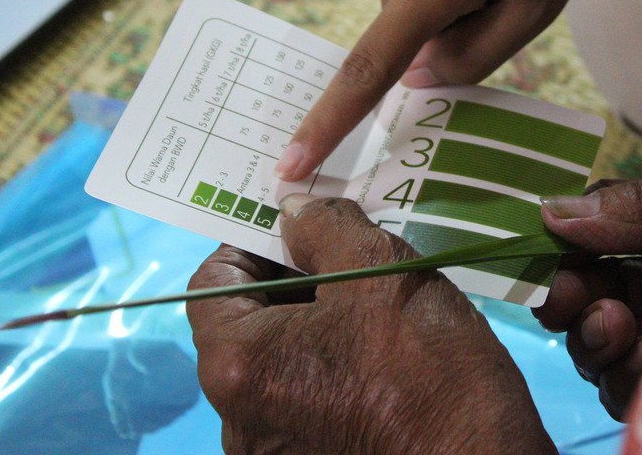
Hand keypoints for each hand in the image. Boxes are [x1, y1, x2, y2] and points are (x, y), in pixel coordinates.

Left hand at [187, 197, 555, 453]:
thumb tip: (293, 211)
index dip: (254, 242)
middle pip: (247, 323)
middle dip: (293, 279)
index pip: (213, 281)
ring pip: (280, 361)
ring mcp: (274, 452)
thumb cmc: (427, 364)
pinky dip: (331, 365)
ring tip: (374, 303)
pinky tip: (382, 353)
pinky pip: (305, 398)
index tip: (302, 228)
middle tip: (347, 256)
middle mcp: (239, 419)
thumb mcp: (378, 268)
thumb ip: (321, 226)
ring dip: (315, 322)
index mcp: (237, 365)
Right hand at [535, 169, 641, 419]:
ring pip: (595, 347)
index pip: (593, 244)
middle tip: (572, 301)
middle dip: (570, 298)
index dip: (564, 251)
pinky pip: (624, 388)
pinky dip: (626, 373)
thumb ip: (633, 207)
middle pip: (583, 297)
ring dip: (595, 338)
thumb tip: (551, 207)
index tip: (548, 255)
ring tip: (622, 327)